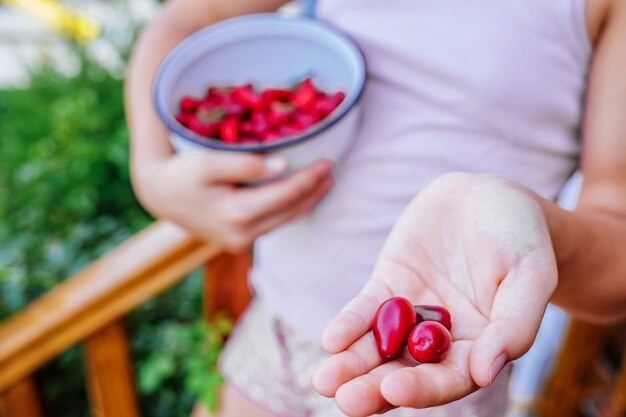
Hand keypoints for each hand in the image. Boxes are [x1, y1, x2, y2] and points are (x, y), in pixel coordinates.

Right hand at [133, 149, 333, 252]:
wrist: (159, 194)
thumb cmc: (182, 172)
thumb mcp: (210, 162)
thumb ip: (247, 165)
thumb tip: (284, 167)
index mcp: (237, 214)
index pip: (287, 194)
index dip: (311, 177)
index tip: (329, 161)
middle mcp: (242, 235)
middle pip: (291, 211)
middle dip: (314, 191)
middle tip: (332, 171)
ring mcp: (240, 242)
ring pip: (284, 221)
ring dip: (306, 202)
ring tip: (323, 183)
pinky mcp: (238, 242)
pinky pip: (272, 224)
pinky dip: (289, 209)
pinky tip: (299, 196)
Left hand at [313, 173, 557, 415]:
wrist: (489, 195)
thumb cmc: (521, 236)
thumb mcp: (530, 274)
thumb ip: (514, 324)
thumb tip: (484, 372)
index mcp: (480, 346)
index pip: (449, 379)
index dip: (423, 388)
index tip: (394, 390)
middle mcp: (441, 338)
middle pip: (405, 371)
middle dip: (374, 388)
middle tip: (347, 401)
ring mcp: (412, 312)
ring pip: (378, 347)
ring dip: (352, 364)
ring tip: (324, 381)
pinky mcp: (389, 285)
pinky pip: (366, 310)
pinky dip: (349, 325)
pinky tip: (332, 340)